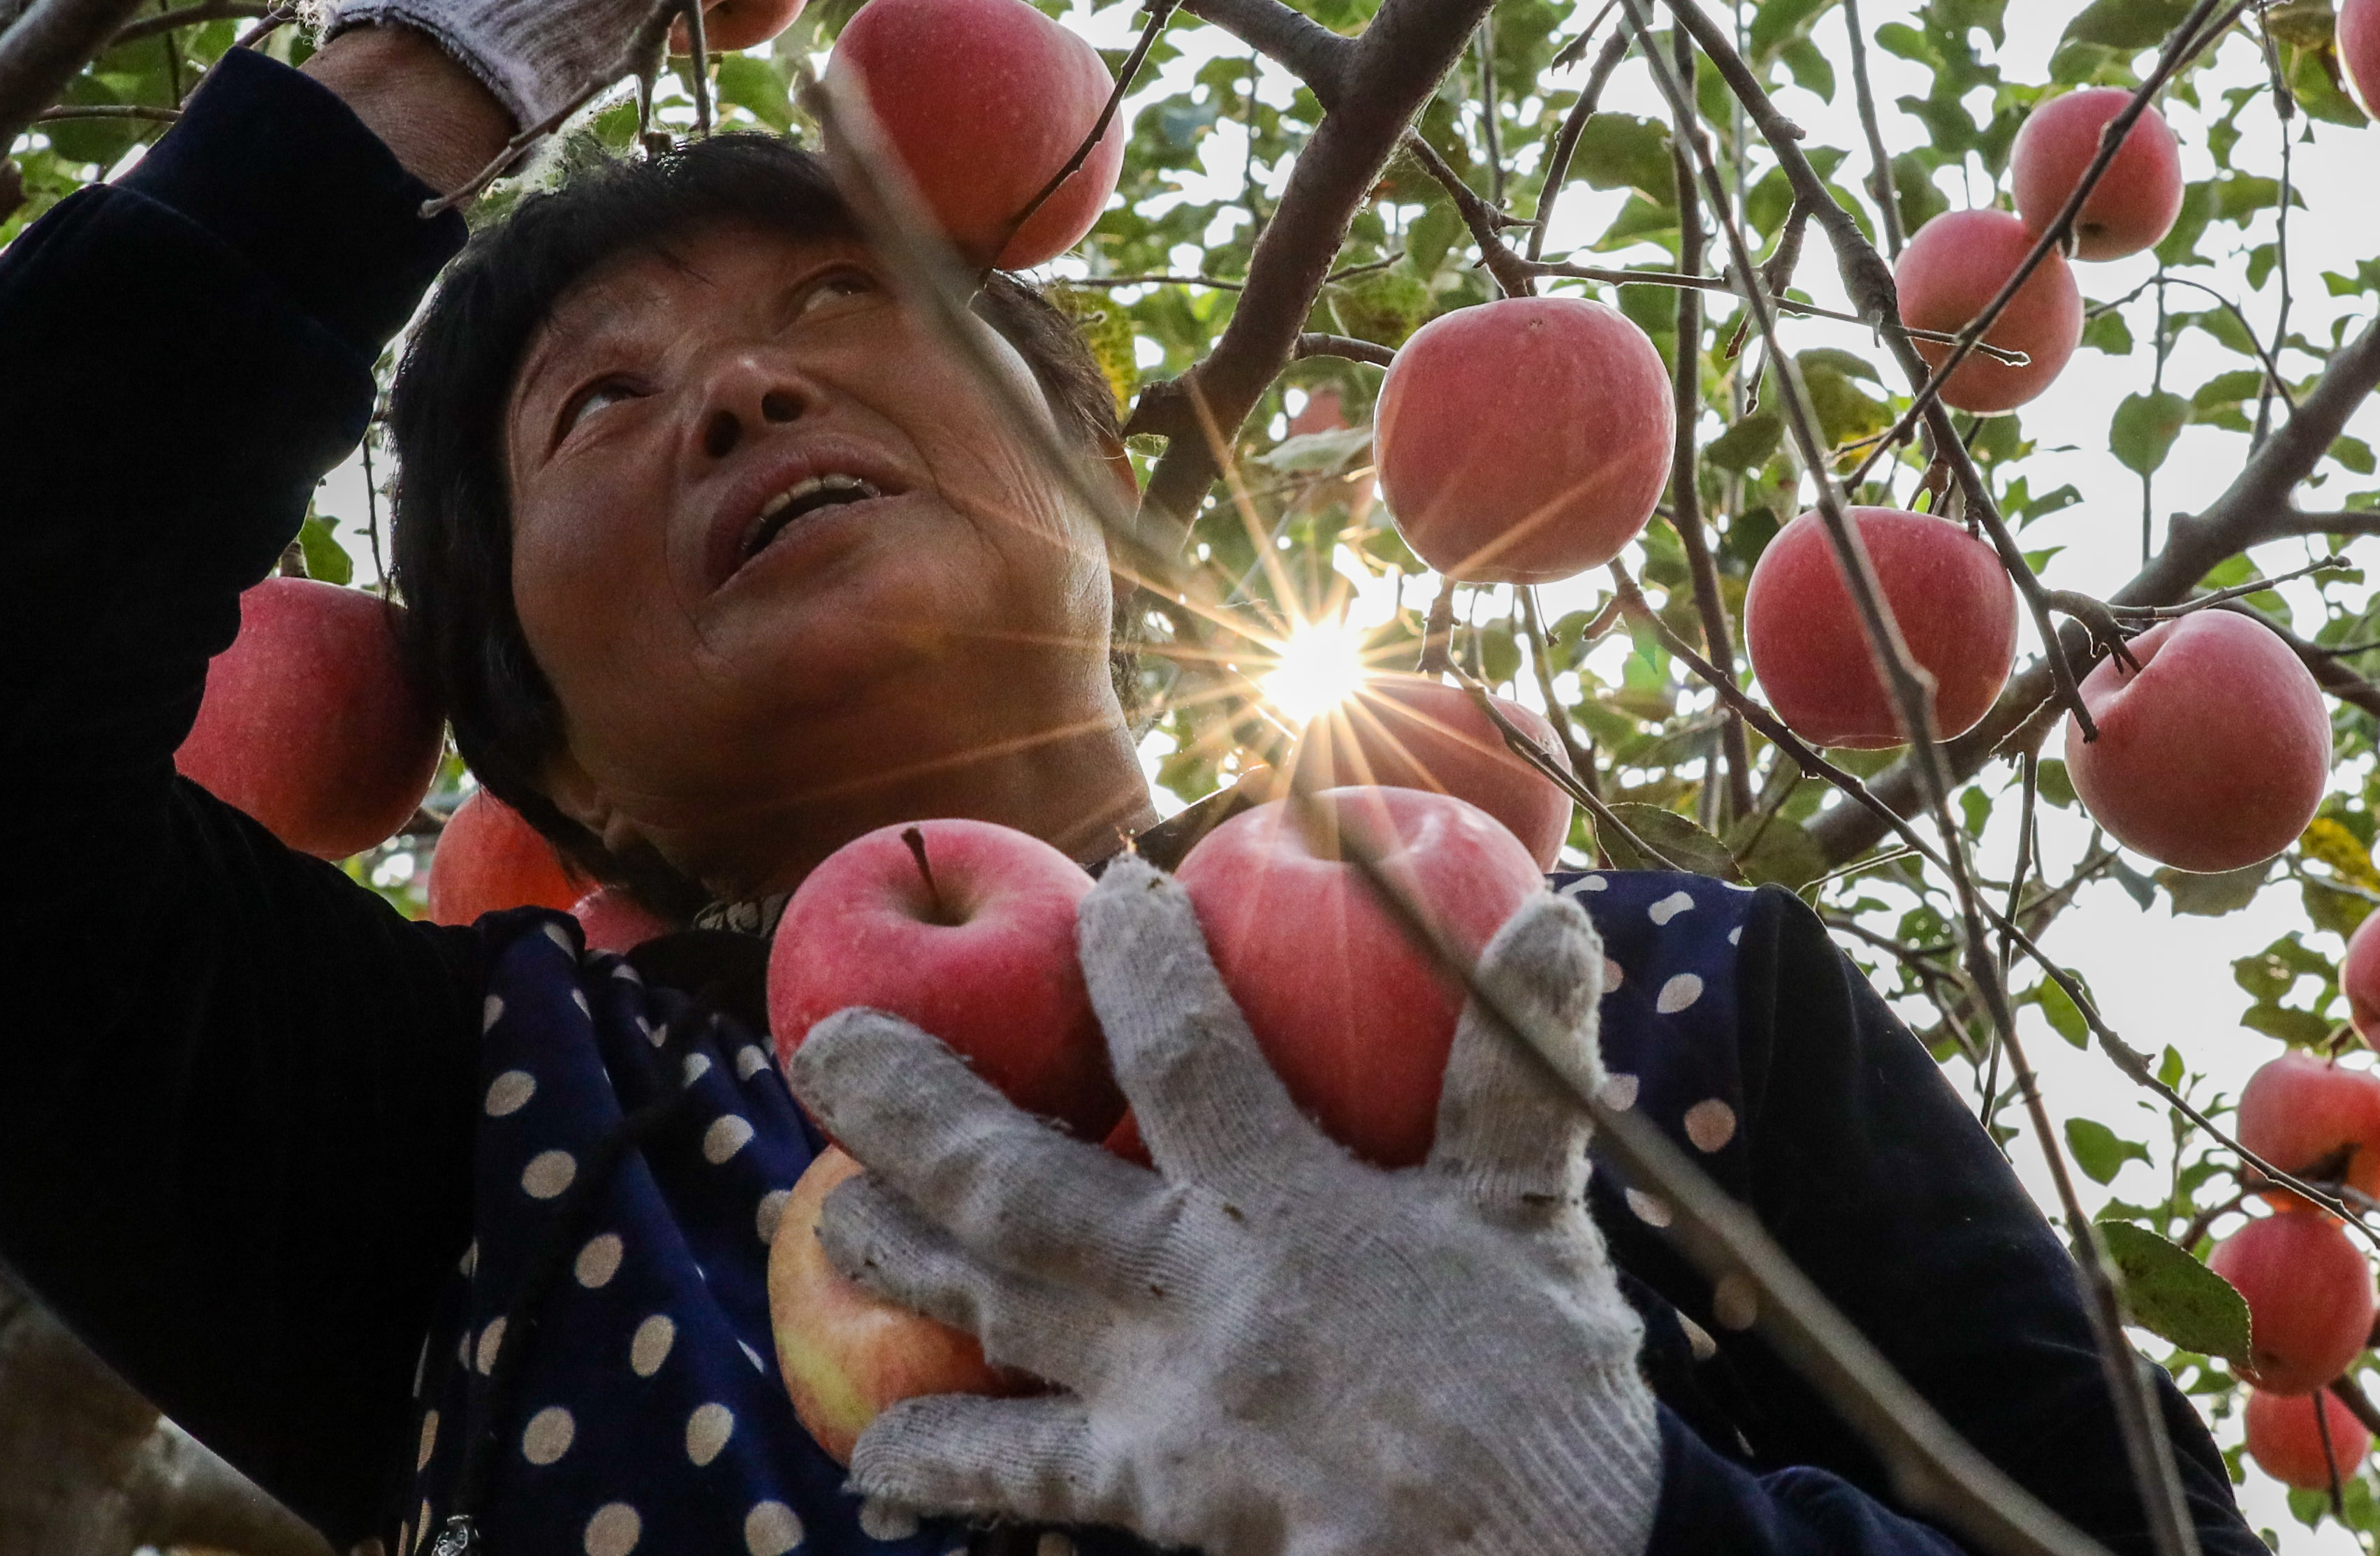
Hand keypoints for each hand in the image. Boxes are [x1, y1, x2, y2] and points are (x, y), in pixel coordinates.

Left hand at [785, 855, 1661, 1555]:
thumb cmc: (1544, 1396)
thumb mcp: (1542, 1221)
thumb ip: (1523, 1074)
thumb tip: (1562, 916)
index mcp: (1293, 1214)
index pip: (1187, 1058)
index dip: (1141, 966)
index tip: (1107, 885)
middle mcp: (1196, 1302)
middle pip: (1019, 1188)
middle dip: (913, 1111)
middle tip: (822, 1043)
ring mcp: (1158, 1408)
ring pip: (994, 1311)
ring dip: (898, 1258)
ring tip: (817, 1211)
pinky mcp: (1151, 1500)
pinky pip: (1027, 1479)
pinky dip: (949, 1462)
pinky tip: (875, 1457)